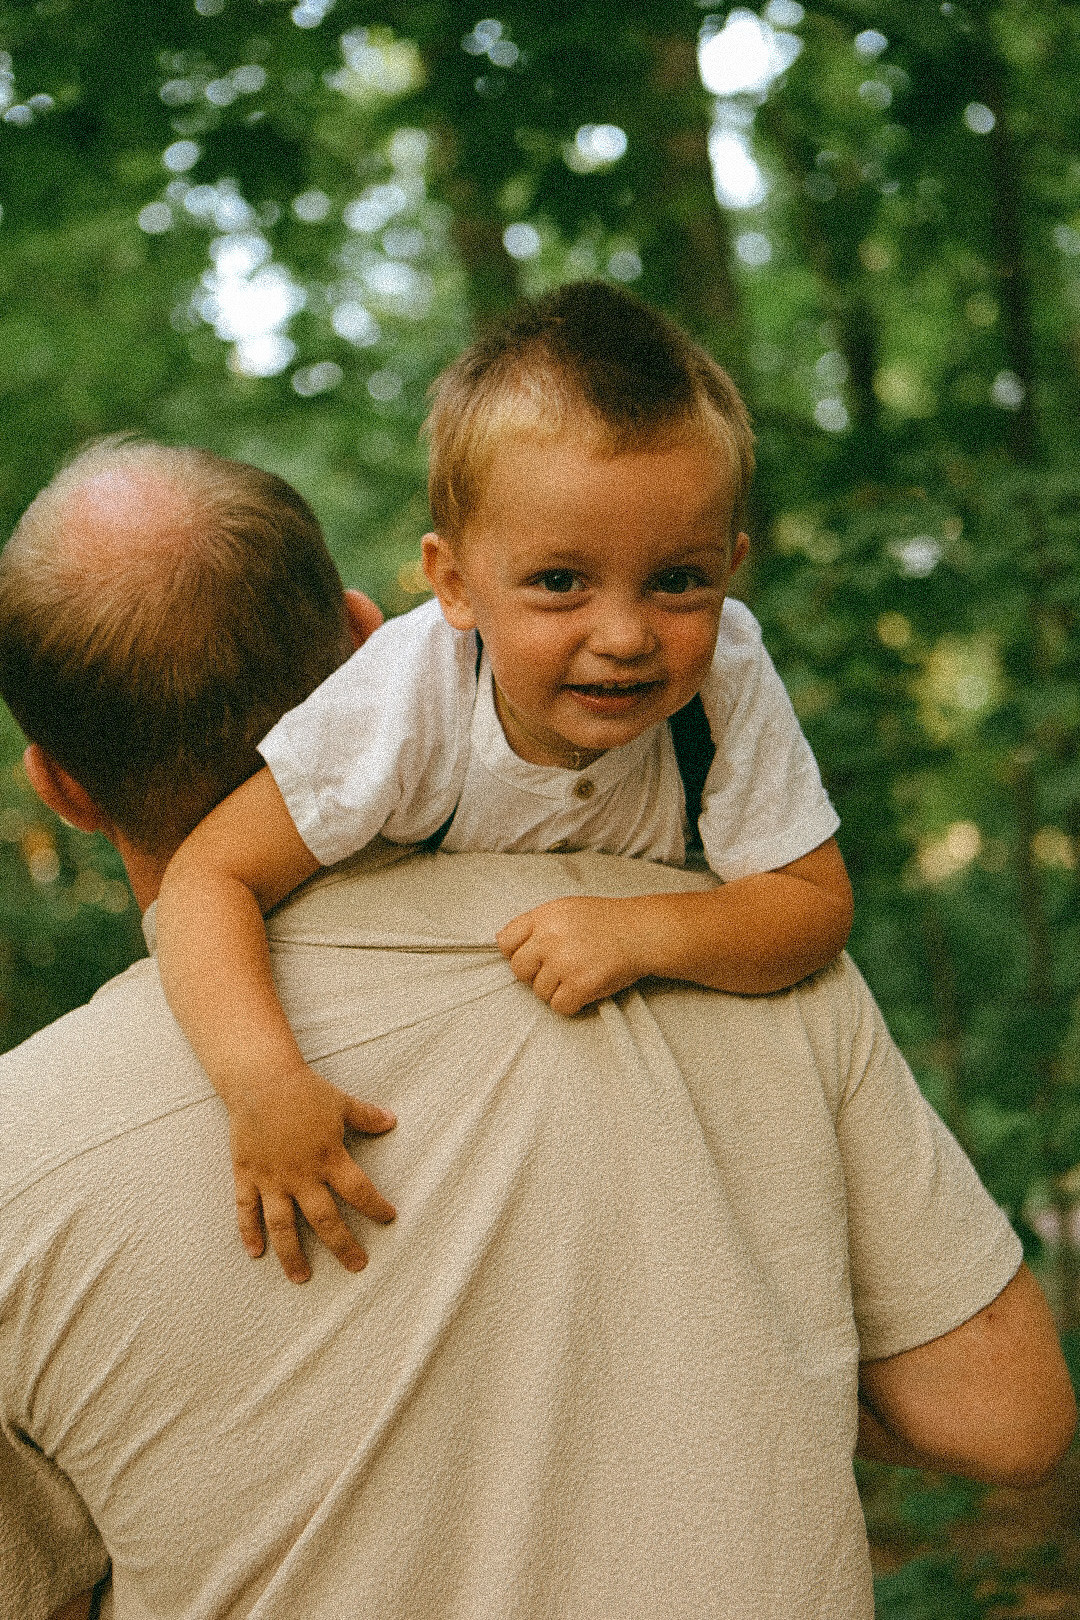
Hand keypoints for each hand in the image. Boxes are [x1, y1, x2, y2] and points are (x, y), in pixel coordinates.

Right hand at [229, 1062, 395, 1283]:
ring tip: (301, 1278)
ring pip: (283, 1226)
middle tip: (357, 1266)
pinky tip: (255, 1255)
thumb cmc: (304, 1090)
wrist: (260, 1080)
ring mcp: (272, 1178)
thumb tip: (392, 1121)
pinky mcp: (247, 1175)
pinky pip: (246, 1210)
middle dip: (343, 1246)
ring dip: (292, 1254)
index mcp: (329, 1158)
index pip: (359, 1191)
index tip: (389, 1218)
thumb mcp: (341, 1102)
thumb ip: (367, 1116)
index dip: (376, 1207)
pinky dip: (248, 1233)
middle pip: (325, 1220)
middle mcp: (302, 1175)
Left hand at [496, 896, 642, 1015]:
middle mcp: (549, 938)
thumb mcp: (566, 909)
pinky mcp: (580, 984)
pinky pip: (559, 1006)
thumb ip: (536, 924)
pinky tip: (584, 990)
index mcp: (544, 916)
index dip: (516, 953)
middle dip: (535, 974)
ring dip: (556, 990)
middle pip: (519, 970)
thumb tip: (501, 942)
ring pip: (539, 992)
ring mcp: (564, 962)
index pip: (505, 941)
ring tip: (578, 976)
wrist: (642, 933)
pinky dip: (571, 1004)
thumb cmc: (605, 922)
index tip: (533, 957)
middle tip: (559, 970)